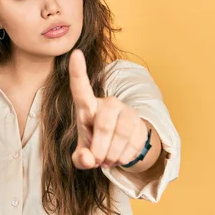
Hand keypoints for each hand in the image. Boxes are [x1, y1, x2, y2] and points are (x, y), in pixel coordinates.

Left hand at [69, 49, 148, 169]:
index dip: (77, 71)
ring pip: (120, 135)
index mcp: (87, 106)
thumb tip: (87, 159)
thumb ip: (79, 157)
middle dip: (99, 150)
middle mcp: (107, 103)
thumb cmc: (96, 142)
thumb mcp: (84, 150)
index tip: (75, 53)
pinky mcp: (139, 123)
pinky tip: (119, 157)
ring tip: (108, 160)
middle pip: (103, 125)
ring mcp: (125, 111)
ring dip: (112, 156)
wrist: (122, 145)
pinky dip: (123, 158)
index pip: (81, 87)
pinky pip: (132, 143)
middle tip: (98, 161)